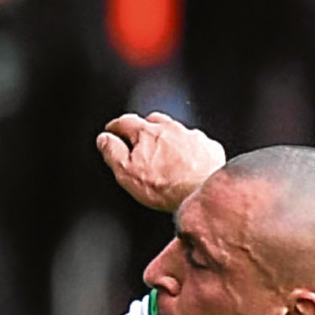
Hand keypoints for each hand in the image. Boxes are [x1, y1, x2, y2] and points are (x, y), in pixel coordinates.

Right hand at [97, 113, 225, 211]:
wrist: (202, 194)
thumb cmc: (165, 188)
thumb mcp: (127, 173)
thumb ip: (113, 152)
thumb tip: (104, 139)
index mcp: (147, 133)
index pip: (125, 121)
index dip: (116, 127)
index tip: (112, 131)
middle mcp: (171, 129)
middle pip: (153, 120)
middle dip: (144, 129)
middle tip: (140, 143)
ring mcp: (192, 136)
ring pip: (176, 131)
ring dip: (169, 139)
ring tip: (166, 157)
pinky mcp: (210, 147)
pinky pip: (196, 143)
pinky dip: (190, 149)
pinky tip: (189, 164)